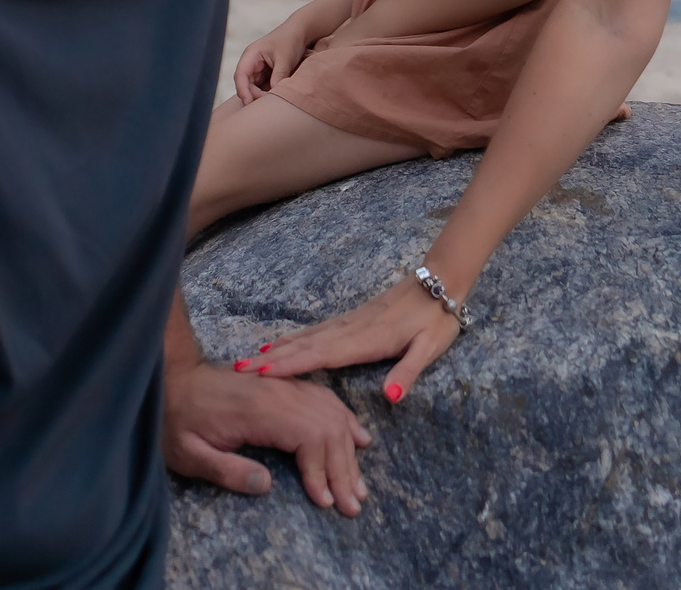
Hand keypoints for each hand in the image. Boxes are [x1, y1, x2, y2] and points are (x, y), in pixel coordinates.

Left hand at [162, 351, 369, 514]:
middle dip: (343, 469)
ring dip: (348, 450)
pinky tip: (358, 437)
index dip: (320, 472)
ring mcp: (285, 387)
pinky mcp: (286, 386)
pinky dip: (345, 420)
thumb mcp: (188, 453)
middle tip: (353, 505)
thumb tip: (267, 486)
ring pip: (331, 414)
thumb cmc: (177, 420)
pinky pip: (326, 400)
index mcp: (259, 410)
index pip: (307, 437)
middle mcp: (280, 393)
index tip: (325, 502)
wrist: (173, 379)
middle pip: (326, 428)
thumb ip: (225, 470)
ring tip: (359, 485)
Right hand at [232, 18, 308, 104]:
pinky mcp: (265, 74)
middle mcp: (251, 63)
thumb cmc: (290, 41)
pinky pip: (262, 87)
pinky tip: (276, 97)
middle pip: (246, 85)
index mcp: (251, 55)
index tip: (248, 102)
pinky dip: (267, 93)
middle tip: (268, 103)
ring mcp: (258, 69)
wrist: (300, 32)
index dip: (243, 90)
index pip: (241, 75)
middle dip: (254, 95)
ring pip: (254, 88)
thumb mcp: (285, 58)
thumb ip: (279, 76)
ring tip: (273, 101)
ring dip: (261, 95)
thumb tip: (273, 95)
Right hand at [244, 276, 460, 403]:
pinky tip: (281, 344)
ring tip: (249, 361)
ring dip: (278, 349)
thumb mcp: (430, 349)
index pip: (323, 355)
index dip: (292, 365)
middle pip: (306, 345)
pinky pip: (316, 331)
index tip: (262, 373)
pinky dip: (294, 338)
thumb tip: (391, 398)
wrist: (440, 283)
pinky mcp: (351, 319)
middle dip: (273, 359)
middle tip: (240, 371)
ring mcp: (349, 322)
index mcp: (367, 340)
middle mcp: (351, 329)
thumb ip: (408, 372)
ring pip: (307, 337)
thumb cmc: (436, 321)